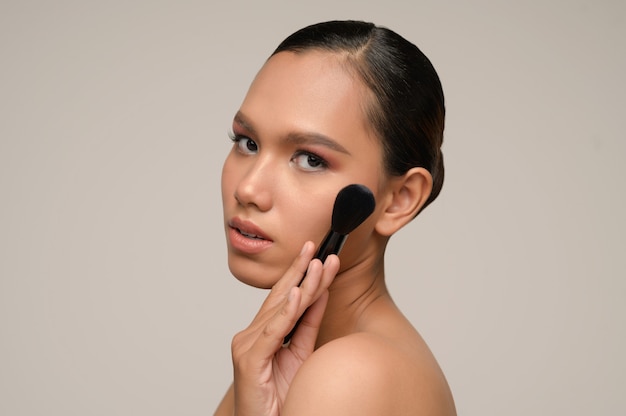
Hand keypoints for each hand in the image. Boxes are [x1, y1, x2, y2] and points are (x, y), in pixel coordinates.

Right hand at [230, 241, 339, 415]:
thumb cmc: (279, 397)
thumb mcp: (301, 354)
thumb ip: (308, 324)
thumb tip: (319, 293)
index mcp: (262, 333)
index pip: (286, 298)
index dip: (303, 276)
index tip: (321, 256)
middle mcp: (250, 335)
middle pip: (281, 297)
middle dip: (300, 270)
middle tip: (316, 246)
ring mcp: (246, 346)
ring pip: (280, 309)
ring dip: (301, 285)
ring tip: (316, 263)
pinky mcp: (249, 360)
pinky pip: (273, 331)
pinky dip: (287, 312)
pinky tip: (298, 293)